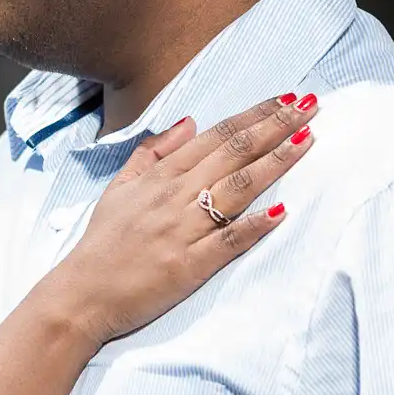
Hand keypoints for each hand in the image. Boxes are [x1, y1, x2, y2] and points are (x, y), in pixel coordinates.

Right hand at [38, 94, 317, 345]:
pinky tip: (281, 210)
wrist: (82, 294)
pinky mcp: (189, 266)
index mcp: (160, 177)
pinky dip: (254, 226)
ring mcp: (183, 231)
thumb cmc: (102, 243)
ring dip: (275, 164)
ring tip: (306, 141)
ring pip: (237, 190)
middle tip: (311, 107)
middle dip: (276, 127)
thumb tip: (190, 122)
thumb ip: (152, 152)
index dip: (255, 115)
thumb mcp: (119, 187)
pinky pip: (227, 241)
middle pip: (234, 154)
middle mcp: (174, 197)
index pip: (216, 136)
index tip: (287, 99)